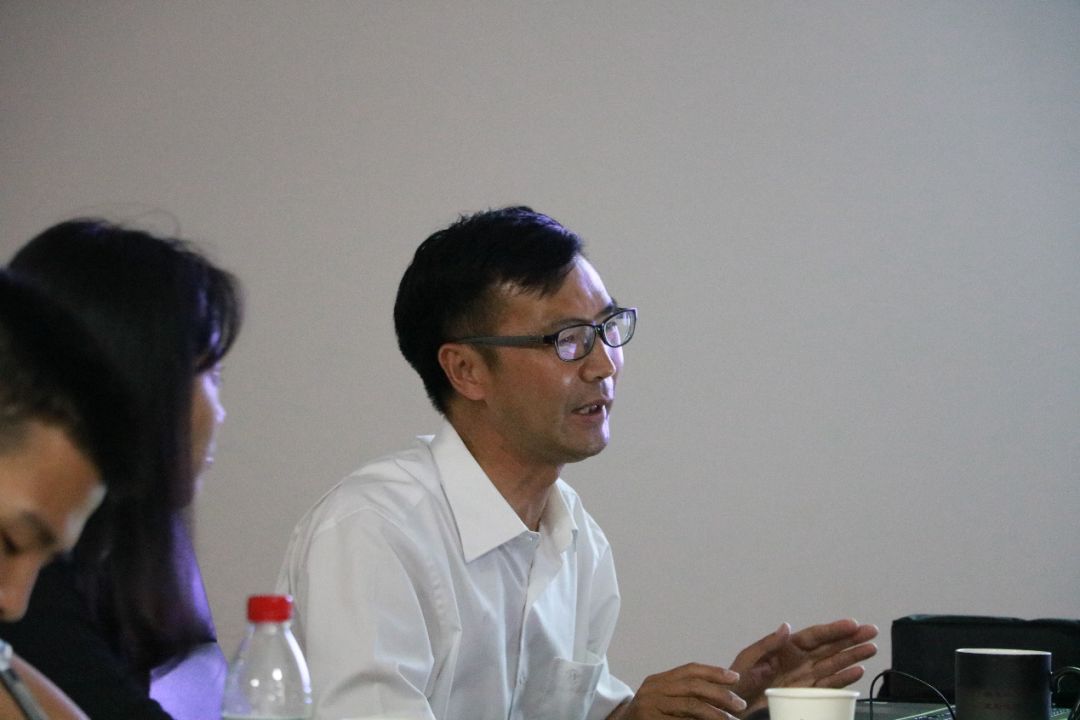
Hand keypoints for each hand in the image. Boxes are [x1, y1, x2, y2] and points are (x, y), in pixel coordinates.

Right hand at [609, 663, 746, 719]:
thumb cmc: (649, 717)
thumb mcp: (662, 700)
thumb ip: (684, 694)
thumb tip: (721, 693)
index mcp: (658, 680)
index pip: (689, 670)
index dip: (714, 672)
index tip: (735, 678)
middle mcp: (652, 689)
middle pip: (692, 685)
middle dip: (720, 694)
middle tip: (740, 704)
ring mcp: (650, 706)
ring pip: (690, 705)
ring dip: (715, 713)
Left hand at [730, 619, 877, 714]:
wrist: (735, 705)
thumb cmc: (739, 679)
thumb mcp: (749, 658)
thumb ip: (768, 643)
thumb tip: (786, 626)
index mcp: (787, 647)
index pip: (815, 635)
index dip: (834, 629)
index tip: (852, 623)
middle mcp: (800, 659)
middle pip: (830, 647)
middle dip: (851, 639)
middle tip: (872, 631)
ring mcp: (806, 676)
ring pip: (834, 664)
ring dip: (853, 656)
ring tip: (871, 648)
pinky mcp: (807, 693)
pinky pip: (829, 685)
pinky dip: (844, 679)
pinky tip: (858, 672)